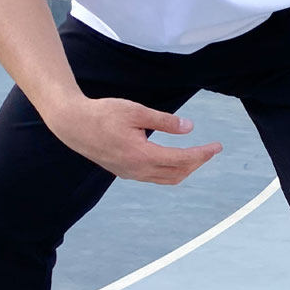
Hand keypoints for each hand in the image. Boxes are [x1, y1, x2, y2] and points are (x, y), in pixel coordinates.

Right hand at [45, 95, 221, 184]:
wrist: (73, 124)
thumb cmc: (103, 114)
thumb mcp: (136, 111)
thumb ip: (164, 121)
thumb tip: (189, 128)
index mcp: (142, 155)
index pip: (181, 159)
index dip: (202, 154)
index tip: (217, 147)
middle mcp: (137, 170)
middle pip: (177, 173)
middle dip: (197, 162)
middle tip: (211, 150)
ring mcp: (130, 173)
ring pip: (166, 178)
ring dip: (185, 169)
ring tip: (197, 156)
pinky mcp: (124, 172)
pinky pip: (154, 177)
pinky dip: (170, 171)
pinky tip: (174, 159)